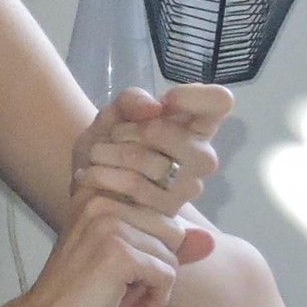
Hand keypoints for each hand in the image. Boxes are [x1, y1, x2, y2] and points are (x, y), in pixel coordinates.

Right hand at [8, 188, 215, 306]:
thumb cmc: (83, 293)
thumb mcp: (128, 259)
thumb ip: (168, 243)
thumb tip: (210, 239)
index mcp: (95, 191)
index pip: (161, 206)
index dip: (156, 243)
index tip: (125, 262)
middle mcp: (100, 198)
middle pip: (171, 229)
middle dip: (158, 263)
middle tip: (125, 284)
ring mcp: (107, 224)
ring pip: (171, 253)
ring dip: (157, 284)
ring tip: (126, 296)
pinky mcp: (118, 253)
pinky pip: (167, 275)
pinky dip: (156, 299)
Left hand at [72, 85, 231, 258]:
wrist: (86, 181)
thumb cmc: (109, 141)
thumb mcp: (114, 113)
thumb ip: (132, 101)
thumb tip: (154, 107)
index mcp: (196, 125)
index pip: (219, 102)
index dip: (193, 97)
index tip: (165, 101)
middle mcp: (201, 156)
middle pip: (177, 136)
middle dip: (131, 132)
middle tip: (114, 135)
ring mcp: (189, 186)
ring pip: (152, 163)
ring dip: (111, 153)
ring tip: (97, 155)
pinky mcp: (168, 209)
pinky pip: (136, 187)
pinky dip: (105, 175)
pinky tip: (92, 173)